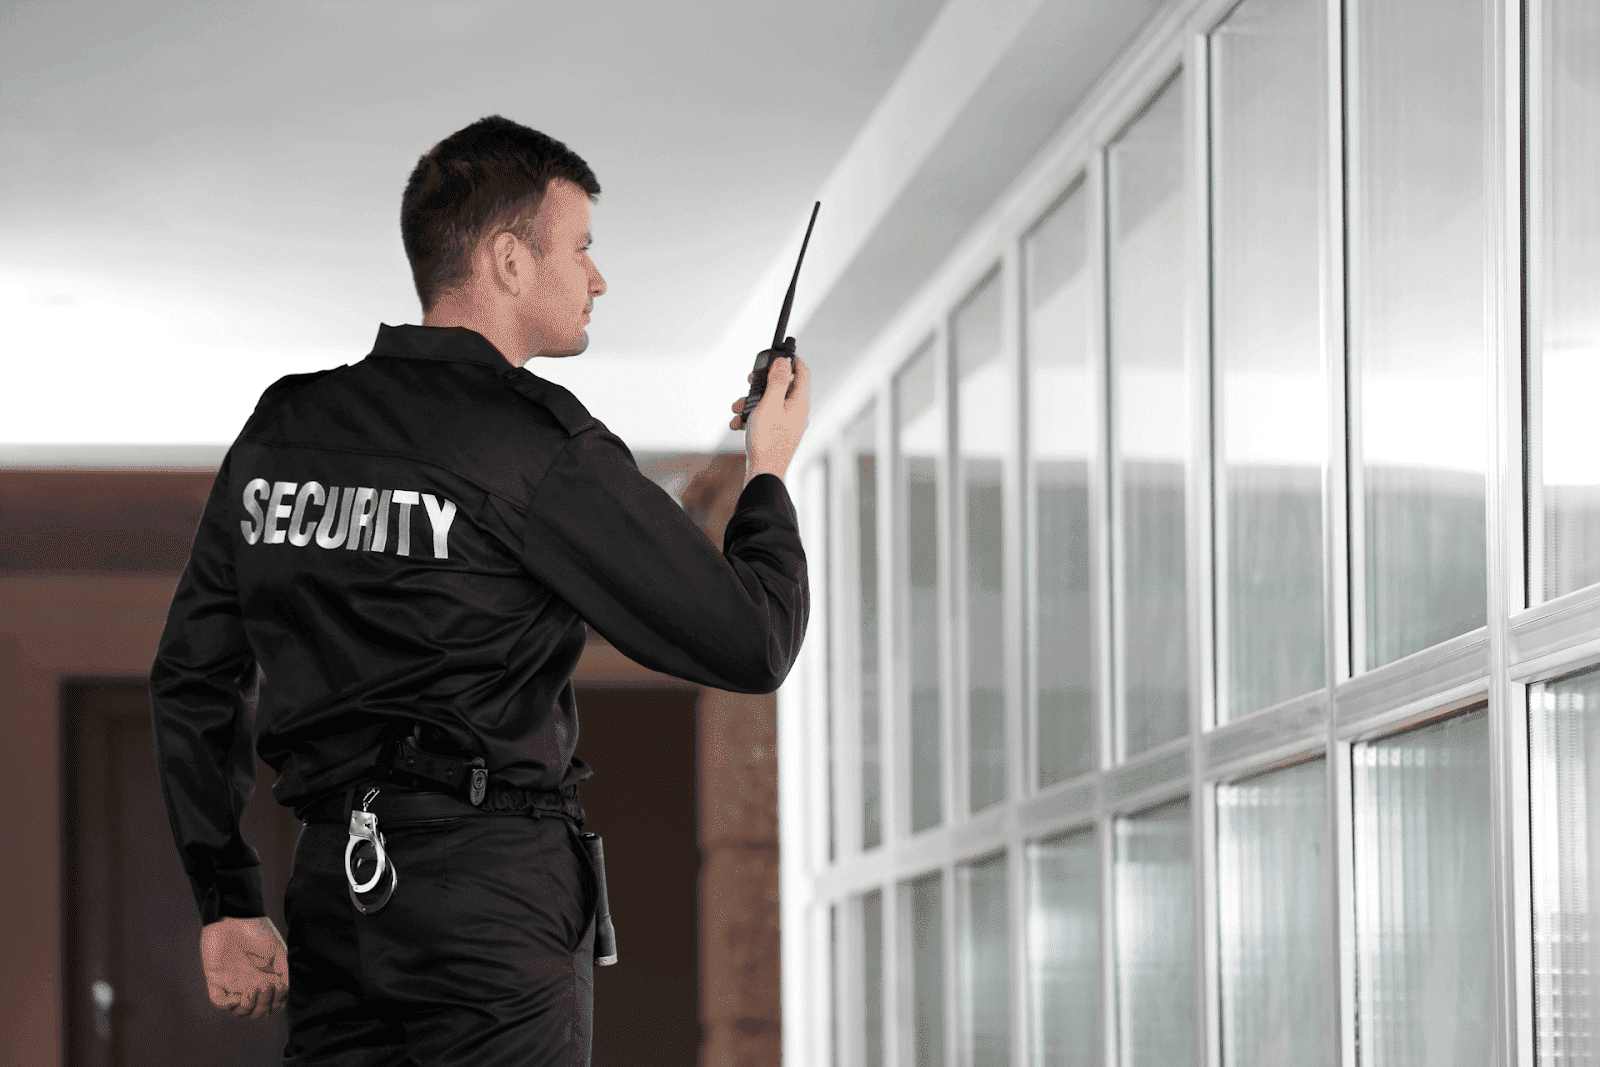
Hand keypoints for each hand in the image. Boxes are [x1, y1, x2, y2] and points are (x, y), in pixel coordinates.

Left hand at [200, 915, 288, 1018]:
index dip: (276, 1005)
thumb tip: (284, 992)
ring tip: (252, 990)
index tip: (279, 994)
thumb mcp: (278, 951)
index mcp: (266, 977)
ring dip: (247, 1007)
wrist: (235, 919)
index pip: (272, 1003)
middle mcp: (250, 983)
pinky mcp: (216, 979)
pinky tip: (237, 995)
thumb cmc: (258, 932)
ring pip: (239, 1011)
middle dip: (263, 1006)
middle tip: (265, 986)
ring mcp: (233, 983)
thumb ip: (283, 973)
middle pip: (256, 1011)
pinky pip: (219, 1002)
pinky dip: (228, 1005)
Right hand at [730, 353, 809, 486]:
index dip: (792, 360)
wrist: (763, 473)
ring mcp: (787, 424)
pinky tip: (738, 425)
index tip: (780, 354)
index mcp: (799, 403)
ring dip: (751, 402)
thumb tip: (784, 362)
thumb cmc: (767, 440)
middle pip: (782, 386)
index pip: (803, 373)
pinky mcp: (776, 434)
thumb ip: (777, 381)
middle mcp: (796, 412)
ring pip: (769, 402)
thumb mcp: (770, 404)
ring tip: (738, 409)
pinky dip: (750, 418)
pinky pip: (764, 418)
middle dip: (762, 383)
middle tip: (750, 381)